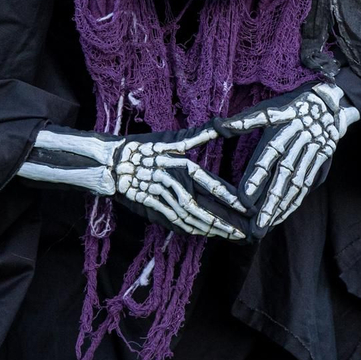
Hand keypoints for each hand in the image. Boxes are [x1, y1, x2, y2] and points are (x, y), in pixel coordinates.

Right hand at [110, 129, 249, 239]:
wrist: (114, 159)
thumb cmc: (146, 146)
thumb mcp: (173, 139)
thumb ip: (199, 134)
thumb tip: (220, 123)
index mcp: (181, 164)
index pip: (210, 183)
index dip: (228, 197)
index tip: (246, 207)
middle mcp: (172, 180)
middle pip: (201, 205)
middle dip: (222, 221)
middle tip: (242, 233)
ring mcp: (160, 194)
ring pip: (187, 215)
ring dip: (207, 227)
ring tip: (226, 236)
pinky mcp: (149, 204)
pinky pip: (172, 219)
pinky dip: (188, 227)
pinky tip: (201, 233)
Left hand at [217, 83, 359, 232]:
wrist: (330, 102)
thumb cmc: (291, 106)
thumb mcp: (268, 108)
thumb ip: (243, 121)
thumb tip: (217, 127)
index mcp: (284, 126)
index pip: (269, 153)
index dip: (258, 175)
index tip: (244, 197)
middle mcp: (299, 140)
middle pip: (284, 173)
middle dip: (270, 199)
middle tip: (257, 222)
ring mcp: (312, 152)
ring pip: (297, 182)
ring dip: (282, 205)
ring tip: (267, 224)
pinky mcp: (321, 161)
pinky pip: (307, 184)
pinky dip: (294, 201)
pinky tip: (282, 215)